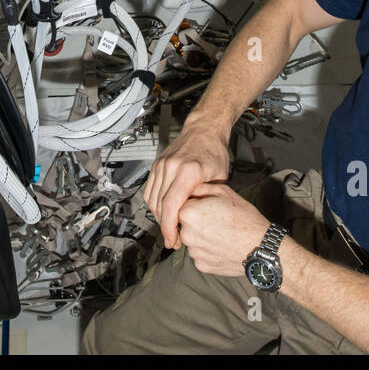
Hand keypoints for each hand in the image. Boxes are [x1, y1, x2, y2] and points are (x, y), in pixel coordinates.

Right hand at [143, 121, 230, 248]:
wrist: (204, 130)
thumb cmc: (214, 151)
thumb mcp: (219, 178)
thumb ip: (206, 199)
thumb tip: (198, 220)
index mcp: (188, 171)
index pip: (170, 205)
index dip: (169, 227)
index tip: (172, 239)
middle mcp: (171, 167)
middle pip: (159, 205)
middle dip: (165, 227)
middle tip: (173, 239)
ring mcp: (161, 165)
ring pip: (152, 199)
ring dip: (158, 217)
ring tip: (169, 228)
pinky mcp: (157, 165)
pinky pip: (149, 190)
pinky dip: (154, 204)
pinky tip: (163, 212)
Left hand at [176, 183, 270, 277]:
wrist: (260, 246)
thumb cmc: (244, 216)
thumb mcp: (224, 191)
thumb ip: (201, 188)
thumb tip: (189, 188)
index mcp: (188, 213)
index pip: (182, 205)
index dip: (196, 204)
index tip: (209, 206)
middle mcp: (186, 234)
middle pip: (185, 223)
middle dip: (196, 220)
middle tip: (217, 219)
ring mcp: (193, 252)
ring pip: (192, 239)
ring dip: (201, 236)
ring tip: (221, 233)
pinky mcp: (201, 265)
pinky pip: (199, 253)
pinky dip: (207, 250)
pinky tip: (222, 245)